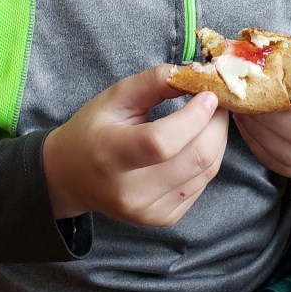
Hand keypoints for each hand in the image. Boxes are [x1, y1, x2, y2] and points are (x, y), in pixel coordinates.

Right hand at [42, 65, 228, 227]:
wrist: (72, 177)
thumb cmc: (93, 129)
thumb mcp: (114, 97)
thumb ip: (153, 82)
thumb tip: (193, 73)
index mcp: (110, 155)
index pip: (161, 141)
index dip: (194, 117)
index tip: (208, 93)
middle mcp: (130, 191)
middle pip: (195, 158)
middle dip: (217, 123)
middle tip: (218, 100)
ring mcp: (148, 211)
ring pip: (206, 171)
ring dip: (217, 138)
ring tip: (212, 117)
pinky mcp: (163, 219)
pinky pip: (202, 184)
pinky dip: (208, 158)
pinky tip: (197, 141)